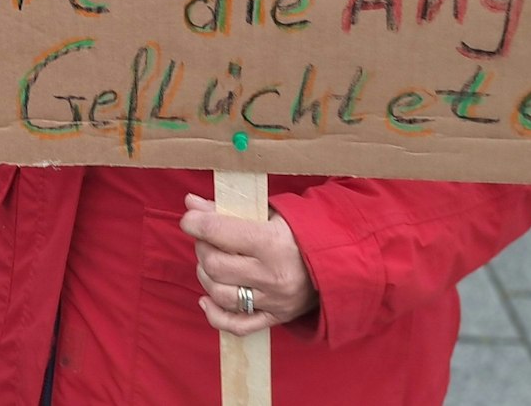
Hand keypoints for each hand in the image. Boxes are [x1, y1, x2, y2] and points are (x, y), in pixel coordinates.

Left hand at [181, 194, 318, 335]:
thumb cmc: (301, 231)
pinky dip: (214, 314)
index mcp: (272, 242)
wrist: (341, 261)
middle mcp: (272, 275)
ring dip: (206, 276)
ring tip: (212, 262)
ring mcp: (274, 301)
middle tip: (207, 240)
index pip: (219, 233)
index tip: (190, 219)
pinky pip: (236, 326)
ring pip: (220, 295)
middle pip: (214, 265)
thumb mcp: (270, 213)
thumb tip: (190, 204)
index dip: (195, 223)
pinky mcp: (275, 318)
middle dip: (202, 248)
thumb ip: (229, 209)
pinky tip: (206, 298)